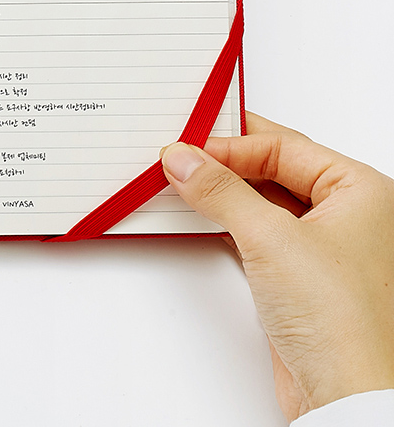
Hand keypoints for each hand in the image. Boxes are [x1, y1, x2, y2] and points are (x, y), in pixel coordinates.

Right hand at [161, 113, 393, 421]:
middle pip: (274, 170)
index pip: (284, 147)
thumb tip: (186, 159)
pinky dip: (228, 222)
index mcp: (362, 190)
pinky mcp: (303, 279)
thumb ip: (220, 190)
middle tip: (180, 157)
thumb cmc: (343, 322)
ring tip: (182, 182)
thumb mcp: (270, 237)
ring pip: (264, 202)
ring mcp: (327, 248)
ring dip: (223, 194)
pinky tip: (201, 216)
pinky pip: (259, 234)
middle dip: (225, 164)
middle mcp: (350, 215)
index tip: (187, 146)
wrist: (347, 398)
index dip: (231, 143)